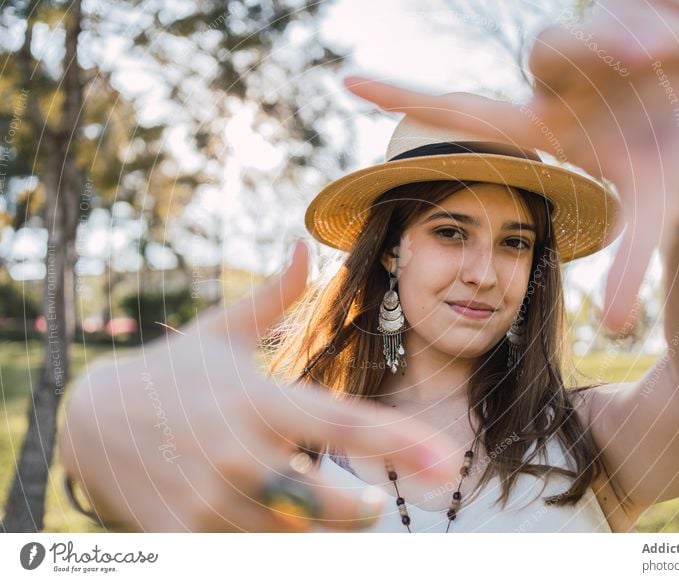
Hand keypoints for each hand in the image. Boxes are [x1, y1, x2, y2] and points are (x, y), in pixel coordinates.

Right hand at [59, 240, 457, 531]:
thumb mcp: (220, 330)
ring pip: (289, 535)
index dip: (402, 444)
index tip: (448, 462)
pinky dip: (268, 541)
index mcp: (257, 397)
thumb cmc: (173, 371)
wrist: (88, 419)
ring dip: (315, 529)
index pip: (343, 422)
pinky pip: (245, 551)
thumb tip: (307, 247)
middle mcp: (237, 449)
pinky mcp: (181, 532)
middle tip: (372, 504)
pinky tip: (265, 518)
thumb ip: (275, 297)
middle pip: (326, 500)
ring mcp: (207, 497)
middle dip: (359, 511)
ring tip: (314, 509)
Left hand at [342, 0, 678, 332]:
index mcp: (549, 126)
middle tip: (656, 56)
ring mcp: (600, 43)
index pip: (468, 111)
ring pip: (622, 21)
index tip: (346, 84)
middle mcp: (563, 81)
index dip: (408, 97)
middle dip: (618, 44)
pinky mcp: (644, 9)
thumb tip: (619, 329)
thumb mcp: (651, 213)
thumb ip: (632, 266)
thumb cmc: (670, 175)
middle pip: (558, 47)